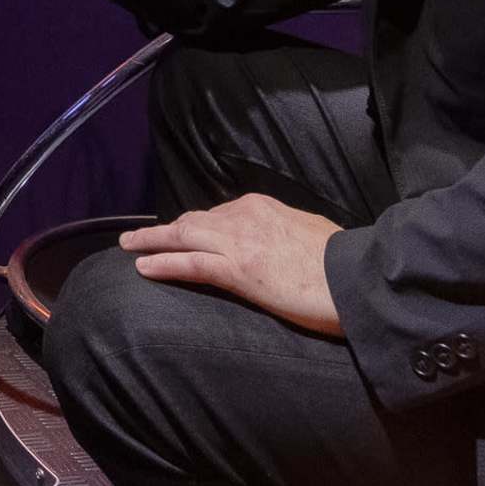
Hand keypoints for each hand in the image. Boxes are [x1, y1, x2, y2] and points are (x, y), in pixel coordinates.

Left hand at [120, 194, 343, 336]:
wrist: (356, 278)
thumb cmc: (341, 261)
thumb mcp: (309, 230)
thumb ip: (285, 228)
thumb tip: (278, 235)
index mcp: (263, 207)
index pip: (218, 214)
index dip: (195, 225)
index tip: (181, 231)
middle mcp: (245, 217)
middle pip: (194, 221)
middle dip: (165, 229)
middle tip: (138, 238)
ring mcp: (238, 243)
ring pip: (183, 237)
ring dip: (151, 242)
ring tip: (128, 247)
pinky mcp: (237, 270)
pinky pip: (190, 264)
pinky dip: (163, 263)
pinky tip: (143, 267)